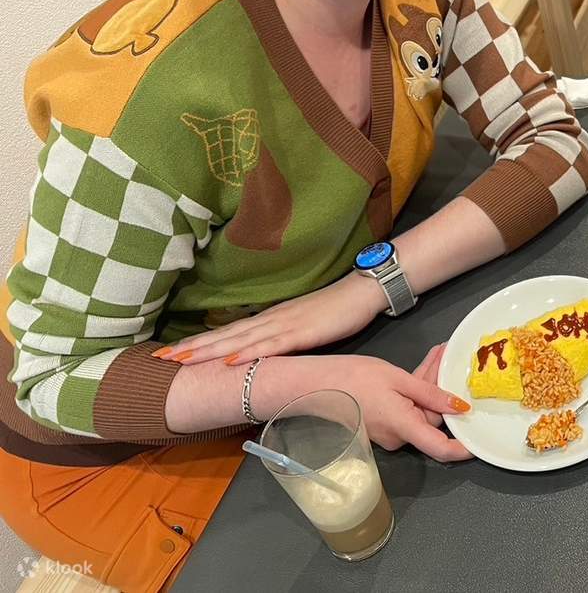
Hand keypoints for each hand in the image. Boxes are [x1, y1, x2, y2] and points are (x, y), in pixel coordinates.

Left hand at [159, 273, 385, 366]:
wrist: (362, 291)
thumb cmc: (336, 310)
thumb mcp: (302, 327)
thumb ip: (280, 339)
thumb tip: (259, 355)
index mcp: (269, 320)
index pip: (226, 333)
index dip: (197, 344)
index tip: (169, 355)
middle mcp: (270, 320)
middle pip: (223, 336)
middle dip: (190, 349)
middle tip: (158, 360)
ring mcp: (285, 325)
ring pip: (239, 340)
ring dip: (209, 351)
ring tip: (181, 361)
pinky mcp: (302, 332)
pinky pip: (272, 345)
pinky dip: (249, 353)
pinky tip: (231, 361)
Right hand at [278, 350, 472, 462]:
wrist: (314, 385)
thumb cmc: (354, 379)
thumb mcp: (398, 379)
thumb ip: (431, 394)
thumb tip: (460, 408)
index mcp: (404, 427)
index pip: (440, 448)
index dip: (463, 449)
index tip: (480, 441)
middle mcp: (397, 436)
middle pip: (431, 417)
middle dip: (442, 388)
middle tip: (448, 356)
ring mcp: (387, 433)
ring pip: (419, 410)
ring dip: (429, 385)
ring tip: (437, 354)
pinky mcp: (380, 425)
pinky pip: (405, 410)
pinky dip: (414, 391)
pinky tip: (421, 368)